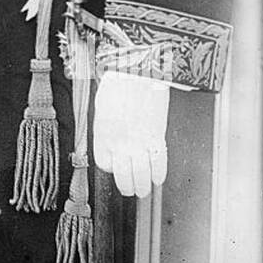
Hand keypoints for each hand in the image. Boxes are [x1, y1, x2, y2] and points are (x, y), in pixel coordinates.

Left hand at [93, 70, 168, 198]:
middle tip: (132, 191)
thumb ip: (107, 126)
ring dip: (143, 186)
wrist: (138, 71)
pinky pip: (158, 162)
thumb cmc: (120, 83)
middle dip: (128, 187)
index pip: (105, 163)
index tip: (117, 168)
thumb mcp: (104, 106)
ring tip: (145, 190)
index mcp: (103, 132)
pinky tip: (158, 178)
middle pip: (123, 175)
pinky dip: (159, 173)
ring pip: (141, 174)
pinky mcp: (156, 136)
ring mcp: (138, 140)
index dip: (111, 169)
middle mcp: (119, 140)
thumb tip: (111, 140)